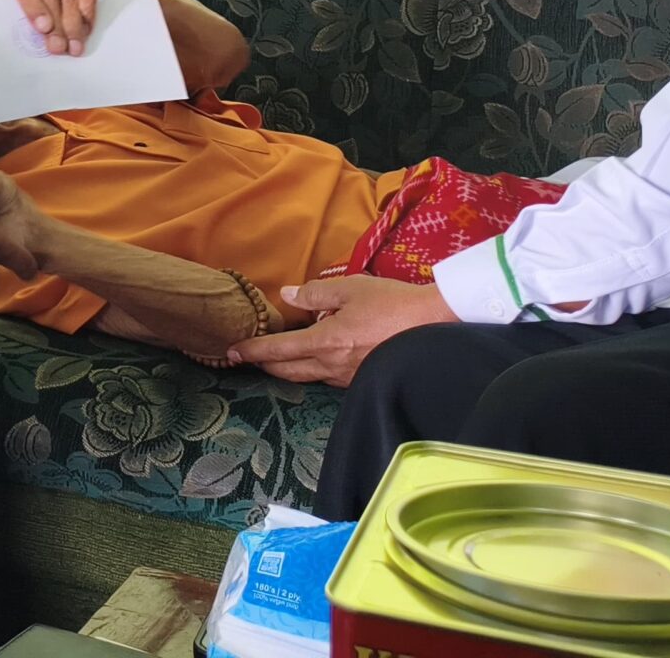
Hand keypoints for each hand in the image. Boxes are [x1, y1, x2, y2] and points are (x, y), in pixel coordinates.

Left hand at [223, 275, 454, 384]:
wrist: (438, 326)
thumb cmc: (394, 303)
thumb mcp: (351, 288)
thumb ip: (315, 293)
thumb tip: (287, 296)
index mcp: (326, 342)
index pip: (279, 350)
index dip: (253, 351)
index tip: (232, 353)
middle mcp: (333, 366)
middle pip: (288, 371)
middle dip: (264, 364)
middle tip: (246, 358)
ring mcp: (349, 378)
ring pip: (308, 377)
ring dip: (288, 368)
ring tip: (275, 358)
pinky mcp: (364, 381)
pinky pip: (329, 378)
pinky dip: (313, 369)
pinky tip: (315, 359)